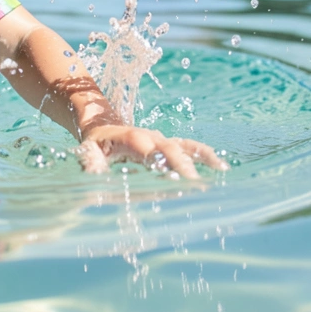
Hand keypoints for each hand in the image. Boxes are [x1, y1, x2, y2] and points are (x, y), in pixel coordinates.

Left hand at [76, 124, 227, 178]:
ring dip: (202, 157)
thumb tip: (94, 176)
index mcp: (128, 137)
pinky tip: (222, 168)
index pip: (144, 146)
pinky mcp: (169, 144)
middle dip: (182, 164)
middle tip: (195, 184)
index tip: (167, 175)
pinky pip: (191, 147)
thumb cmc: (96, 144)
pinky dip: (206, 155)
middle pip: (169, 148)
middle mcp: (150, 136)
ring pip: (185, 145)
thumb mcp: (88, 152)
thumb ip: (92, 164)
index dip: (155, 158)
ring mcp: (162, 139)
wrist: (103, 127)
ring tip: (220, 170)